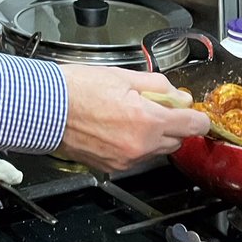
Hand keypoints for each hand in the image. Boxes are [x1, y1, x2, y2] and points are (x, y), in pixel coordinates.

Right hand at [57, 64, 208, 171]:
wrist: (44, 109)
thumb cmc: (75, 89)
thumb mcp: (122, 76)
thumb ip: (158, 86)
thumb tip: (178, 96)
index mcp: (148, 120)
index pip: (194, 125)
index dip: (197, 116)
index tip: (192, 112)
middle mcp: (141, 145)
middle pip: (176, 140)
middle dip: (170, 124)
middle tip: (150, 105)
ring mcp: (126, 159)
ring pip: (155, 150)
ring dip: (150, 135)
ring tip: (124, 115)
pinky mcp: (111, 166)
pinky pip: (134, 157)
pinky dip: (131, 144)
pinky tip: (112, 127)